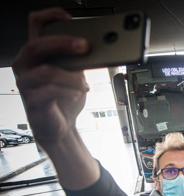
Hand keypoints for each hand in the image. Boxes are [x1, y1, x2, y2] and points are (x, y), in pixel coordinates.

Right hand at [12, 8, 89, 146]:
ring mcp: (26, 83)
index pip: (35, 25)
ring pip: (46, 72)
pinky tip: (78, 94)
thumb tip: (94, 47)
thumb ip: (78, 60)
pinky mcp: (31, 101)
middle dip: (63, 43)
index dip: (50, 16)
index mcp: (37, 53)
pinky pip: (50, 92)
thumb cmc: (66, 98)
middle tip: (85, 46)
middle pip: (37, 45)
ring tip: (84, 84)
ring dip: (71, 77)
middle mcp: (25, 65)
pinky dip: (69, 92)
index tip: (69, 17)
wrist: (61, 126)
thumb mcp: (75, 74)